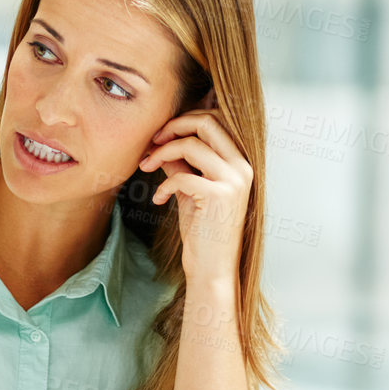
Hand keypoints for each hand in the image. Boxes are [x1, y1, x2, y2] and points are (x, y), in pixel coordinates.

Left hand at [139, 105, 251, 287]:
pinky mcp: (219, 195)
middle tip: (152, 142)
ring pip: (191, 144)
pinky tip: (159, 200)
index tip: (160, 136)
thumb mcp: (191, 189)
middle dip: (173, 126)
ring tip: (146, 167)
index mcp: (239, 162)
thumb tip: (162, 138)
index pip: (214, 120)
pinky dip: (163, 184)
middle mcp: (242, 167)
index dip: (183, 121)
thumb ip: (182, 162)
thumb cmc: (203, 231)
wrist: (212, 269)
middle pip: (206, 122)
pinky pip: (182, 174)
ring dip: (161, 153)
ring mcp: (233, 180)